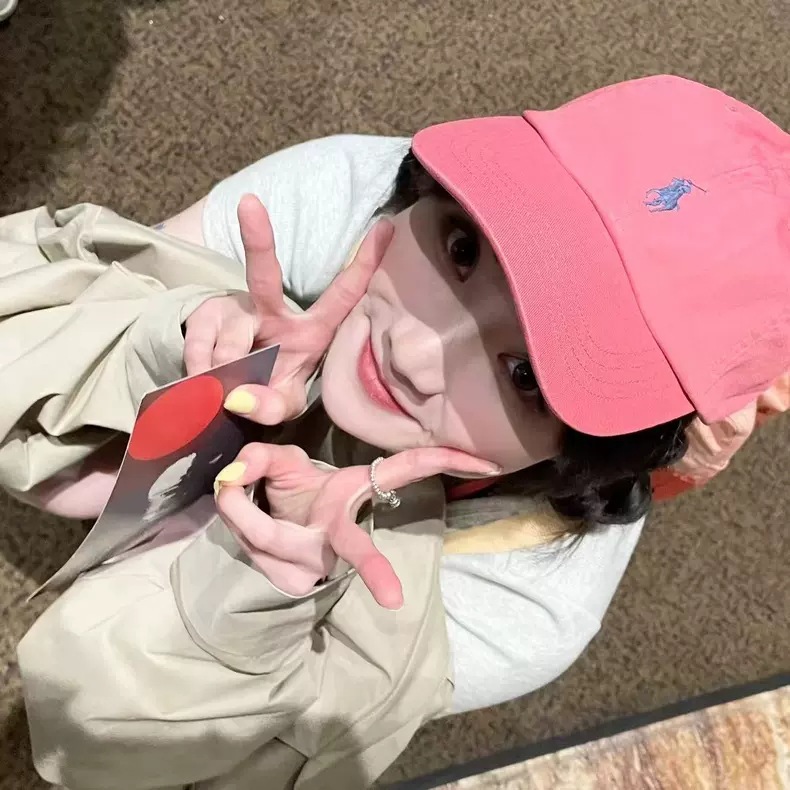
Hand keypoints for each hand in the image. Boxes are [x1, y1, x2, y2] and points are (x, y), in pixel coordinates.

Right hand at [184, 195, 392, 423]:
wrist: (228, 392)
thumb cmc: (271, 390)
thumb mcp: (283, 405)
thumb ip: (272, 408)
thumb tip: (239, 401)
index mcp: (311, 330)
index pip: (343, 296)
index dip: (364, 264)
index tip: (385, 227)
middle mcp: (273, 310)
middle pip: (263, 274)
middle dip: (259, 239)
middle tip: (250, 204)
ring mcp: (236, 310)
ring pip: (229, 341)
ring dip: (226, 373)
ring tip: (227, 391)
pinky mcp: (203, 318)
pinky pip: (199, 349)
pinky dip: (201, 374)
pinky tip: (206, 381)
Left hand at [214, 443, 499, 608]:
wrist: (270, 531)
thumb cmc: (290, 492)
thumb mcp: (278, 463)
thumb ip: (260, 457)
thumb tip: (231, 474)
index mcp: (351, 493)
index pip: (406, 471)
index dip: (447, 462)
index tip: (486, 465)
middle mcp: (340, 530)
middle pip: (354, 548)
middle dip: (372, 569)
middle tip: (393, 600)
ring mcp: (313, 558)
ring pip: (273, 539)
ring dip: (244, 512)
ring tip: (229, 485)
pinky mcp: (288, 576)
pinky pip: (252, 549)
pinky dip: (235, 518)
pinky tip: (232, 500)